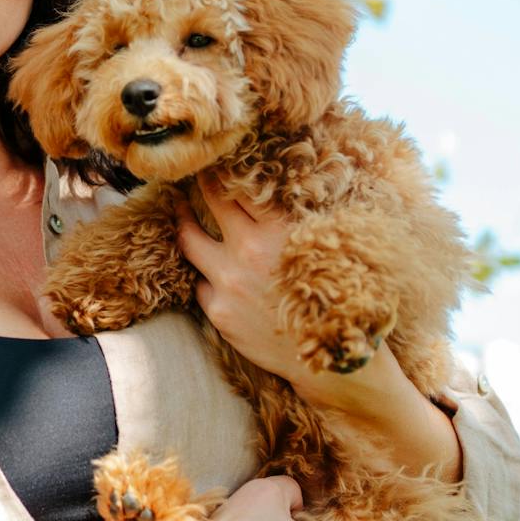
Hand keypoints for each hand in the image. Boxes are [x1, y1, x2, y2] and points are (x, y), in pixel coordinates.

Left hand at [175, 177, 462, 478]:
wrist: (335, 362)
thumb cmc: (338, 299)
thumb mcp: (324, 247)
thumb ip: (290, 221)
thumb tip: (270, 190)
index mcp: (280, 230)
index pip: (239, 184)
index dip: (225, 168)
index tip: (217, 158)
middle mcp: (248, 251)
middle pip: (209, 201)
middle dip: (199, 184)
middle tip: (193, 172)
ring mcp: (228, 282)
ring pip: (189, 240)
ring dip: (185, 224)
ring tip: (181, 213)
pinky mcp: (218, 312)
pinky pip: (200, 283)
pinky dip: (205, 274)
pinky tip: (210, 269)